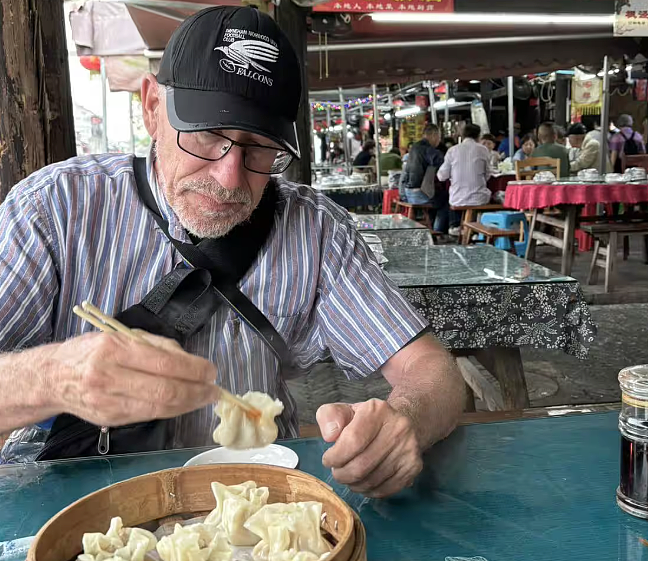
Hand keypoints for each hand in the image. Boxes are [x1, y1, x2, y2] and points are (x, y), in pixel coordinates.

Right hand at [43, 331, 219, 425]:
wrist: (53, 377)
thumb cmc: (91, 351)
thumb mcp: (121, 335)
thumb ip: (156, 345)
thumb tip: (190, 360)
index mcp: (114, 348)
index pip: (164, 363)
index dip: (193, 370)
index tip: (211, 371)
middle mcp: (108, 376)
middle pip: (164, 391)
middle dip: (197, 392)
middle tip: (215, 390)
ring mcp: (108, 401)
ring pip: (159, 408)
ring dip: (189, 405)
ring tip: (205, 398)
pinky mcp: (109, 419)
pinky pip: (149, 415)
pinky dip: (171, 410)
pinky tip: (184, 404)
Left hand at [316, 399, 422, 497]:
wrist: (397, 424)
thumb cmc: (364, 420)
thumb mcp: (344, 411)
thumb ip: (329, 417)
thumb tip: (329, 436)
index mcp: (377, 410)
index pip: (353, 441)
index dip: (335, 456)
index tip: (328, 460)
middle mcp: (398, 428)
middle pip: (362, 465)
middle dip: (342, 474)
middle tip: (337, 472)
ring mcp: (409, 448)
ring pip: (372, 481)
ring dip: (353, 484)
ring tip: (348, 476)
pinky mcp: (414, 466)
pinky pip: (385, 489)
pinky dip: (369, 491)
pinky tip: (363, 482)